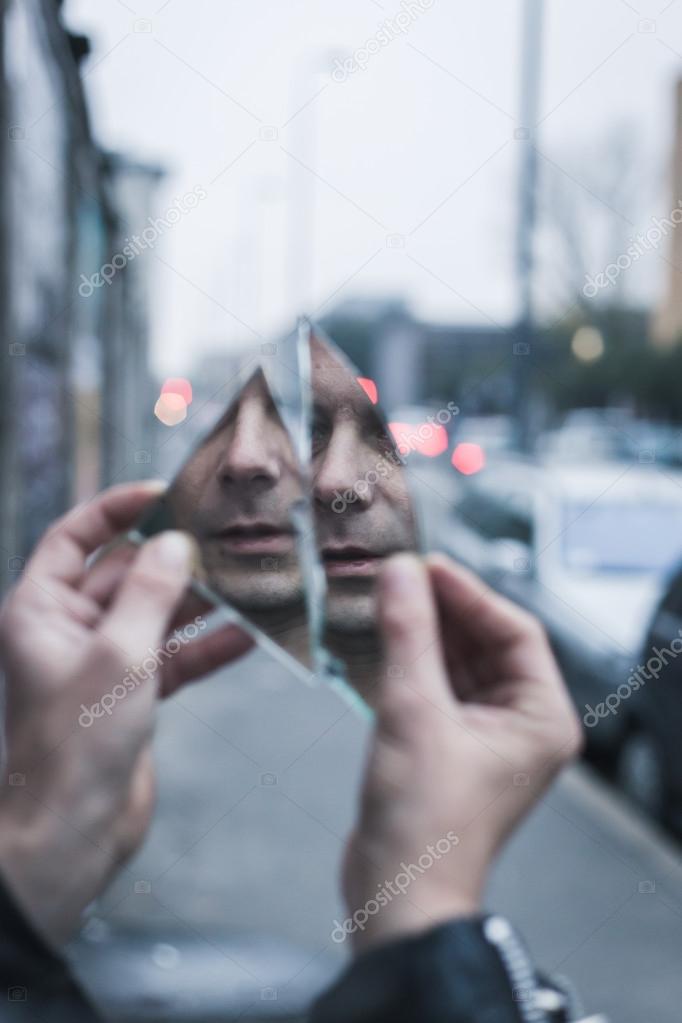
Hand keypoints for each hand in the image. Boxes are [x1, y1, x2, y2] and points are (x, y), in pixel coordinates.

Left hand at [0, 483, 251, 944]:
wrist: (73, 832)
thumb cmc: (78, 742)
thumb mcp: (120, 653)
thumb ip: (152, 592)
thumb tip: (176, 542)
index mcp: (41, 610)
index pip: (75, 538)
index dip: (115, 509)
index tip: (163, 494)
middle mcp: (69, 629)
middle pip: (125, 574)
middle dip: (173, 559)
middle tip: (223, 539)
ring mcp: (103, 661)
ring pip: (156, 613)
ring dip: (199, 602)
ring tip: (247, 581)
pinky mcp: (133, 693)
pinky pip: (175, 656)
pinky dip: (207, 646)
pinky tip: (249, 634)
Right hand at [341, 553, 581, 950]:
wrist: (396, 894)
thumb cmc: (426, 826)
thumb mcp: (414, 712)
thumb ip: (407, 635)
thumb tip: (400, 573)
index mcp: (540, 718)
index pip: (515, 630)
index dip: (470, 594)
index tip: (427, 567)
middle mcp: (519, 725)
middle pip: (483, 643)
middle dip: (441, 610)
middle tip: (398, 578)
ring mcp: (481, 737)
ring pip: (455, 663)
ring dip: (420, 634)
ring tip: (383, 601)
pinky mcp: (445, 746)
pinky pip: (432, 687)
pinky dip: (406, 663)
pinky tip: (376, 642)